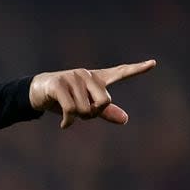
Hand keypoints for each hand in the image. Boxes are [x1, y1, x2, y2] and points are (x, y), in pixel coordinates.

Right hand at [29, 59, 156, 128]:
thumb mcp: (85, 106)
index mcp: (96, 79)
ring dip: (78, 118)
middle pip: (104, 101)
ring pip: (86, 108)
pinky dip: (69, 122)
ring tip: (69, 115)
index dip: (137, 69)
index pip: (120, 72)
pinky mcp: (59, 84)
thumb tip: (125, 119)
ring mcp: (72, 77)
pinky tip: (64, 125)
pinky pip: (71, 109)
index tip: (153, 63)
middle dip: (94, 114)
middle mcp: (87, 75)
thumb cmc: (63, 98)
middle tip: (83, 115)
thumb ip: (105, 112)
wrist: (36, 92)